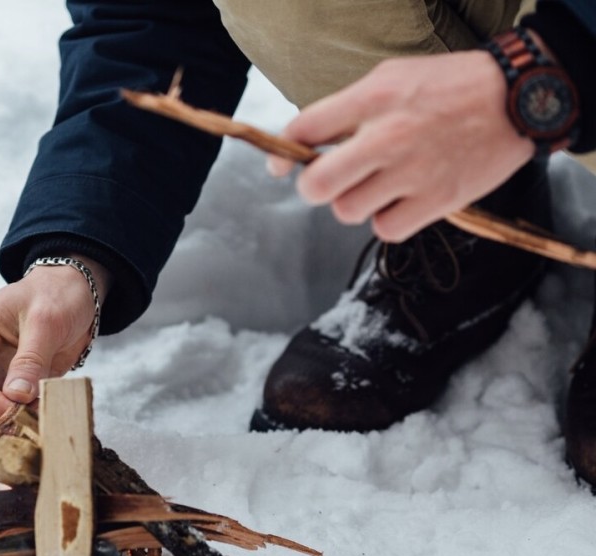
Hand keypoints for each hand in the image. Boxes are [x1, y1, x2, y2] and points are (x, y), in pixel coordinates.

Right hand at [0, 256, 109, 437]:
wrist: (74, 292)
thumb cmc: (57, 295)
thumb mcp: (46, 320)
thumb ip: (31, 358)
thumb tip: (16, 395)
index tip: (14, 413)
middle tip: (27, 424)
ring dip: (0, 428)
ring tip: (33, 423)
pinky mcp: (8, 389)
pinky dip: (13, 427)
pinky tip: (36, 421)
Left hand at [267, 50, 534, 241]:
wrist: (519, 98)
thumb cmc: (450, 88)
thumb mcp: (392, 78)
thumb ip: (347, 110)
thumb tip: (304, 146)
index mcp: (373, 98)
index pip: (303, 131)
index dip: (283, 153)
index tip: (283, 165)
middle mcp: (387, 136)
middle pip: (316, 186)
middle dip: (314, 188)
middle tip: (332, 182)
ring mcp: (412, 172)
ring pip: (348, 212)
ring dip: (356, 203)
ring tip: (380, 185)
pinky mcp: (436, 201)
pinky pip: (385, 229)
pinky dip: (388, 221)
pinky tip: (402, 200)